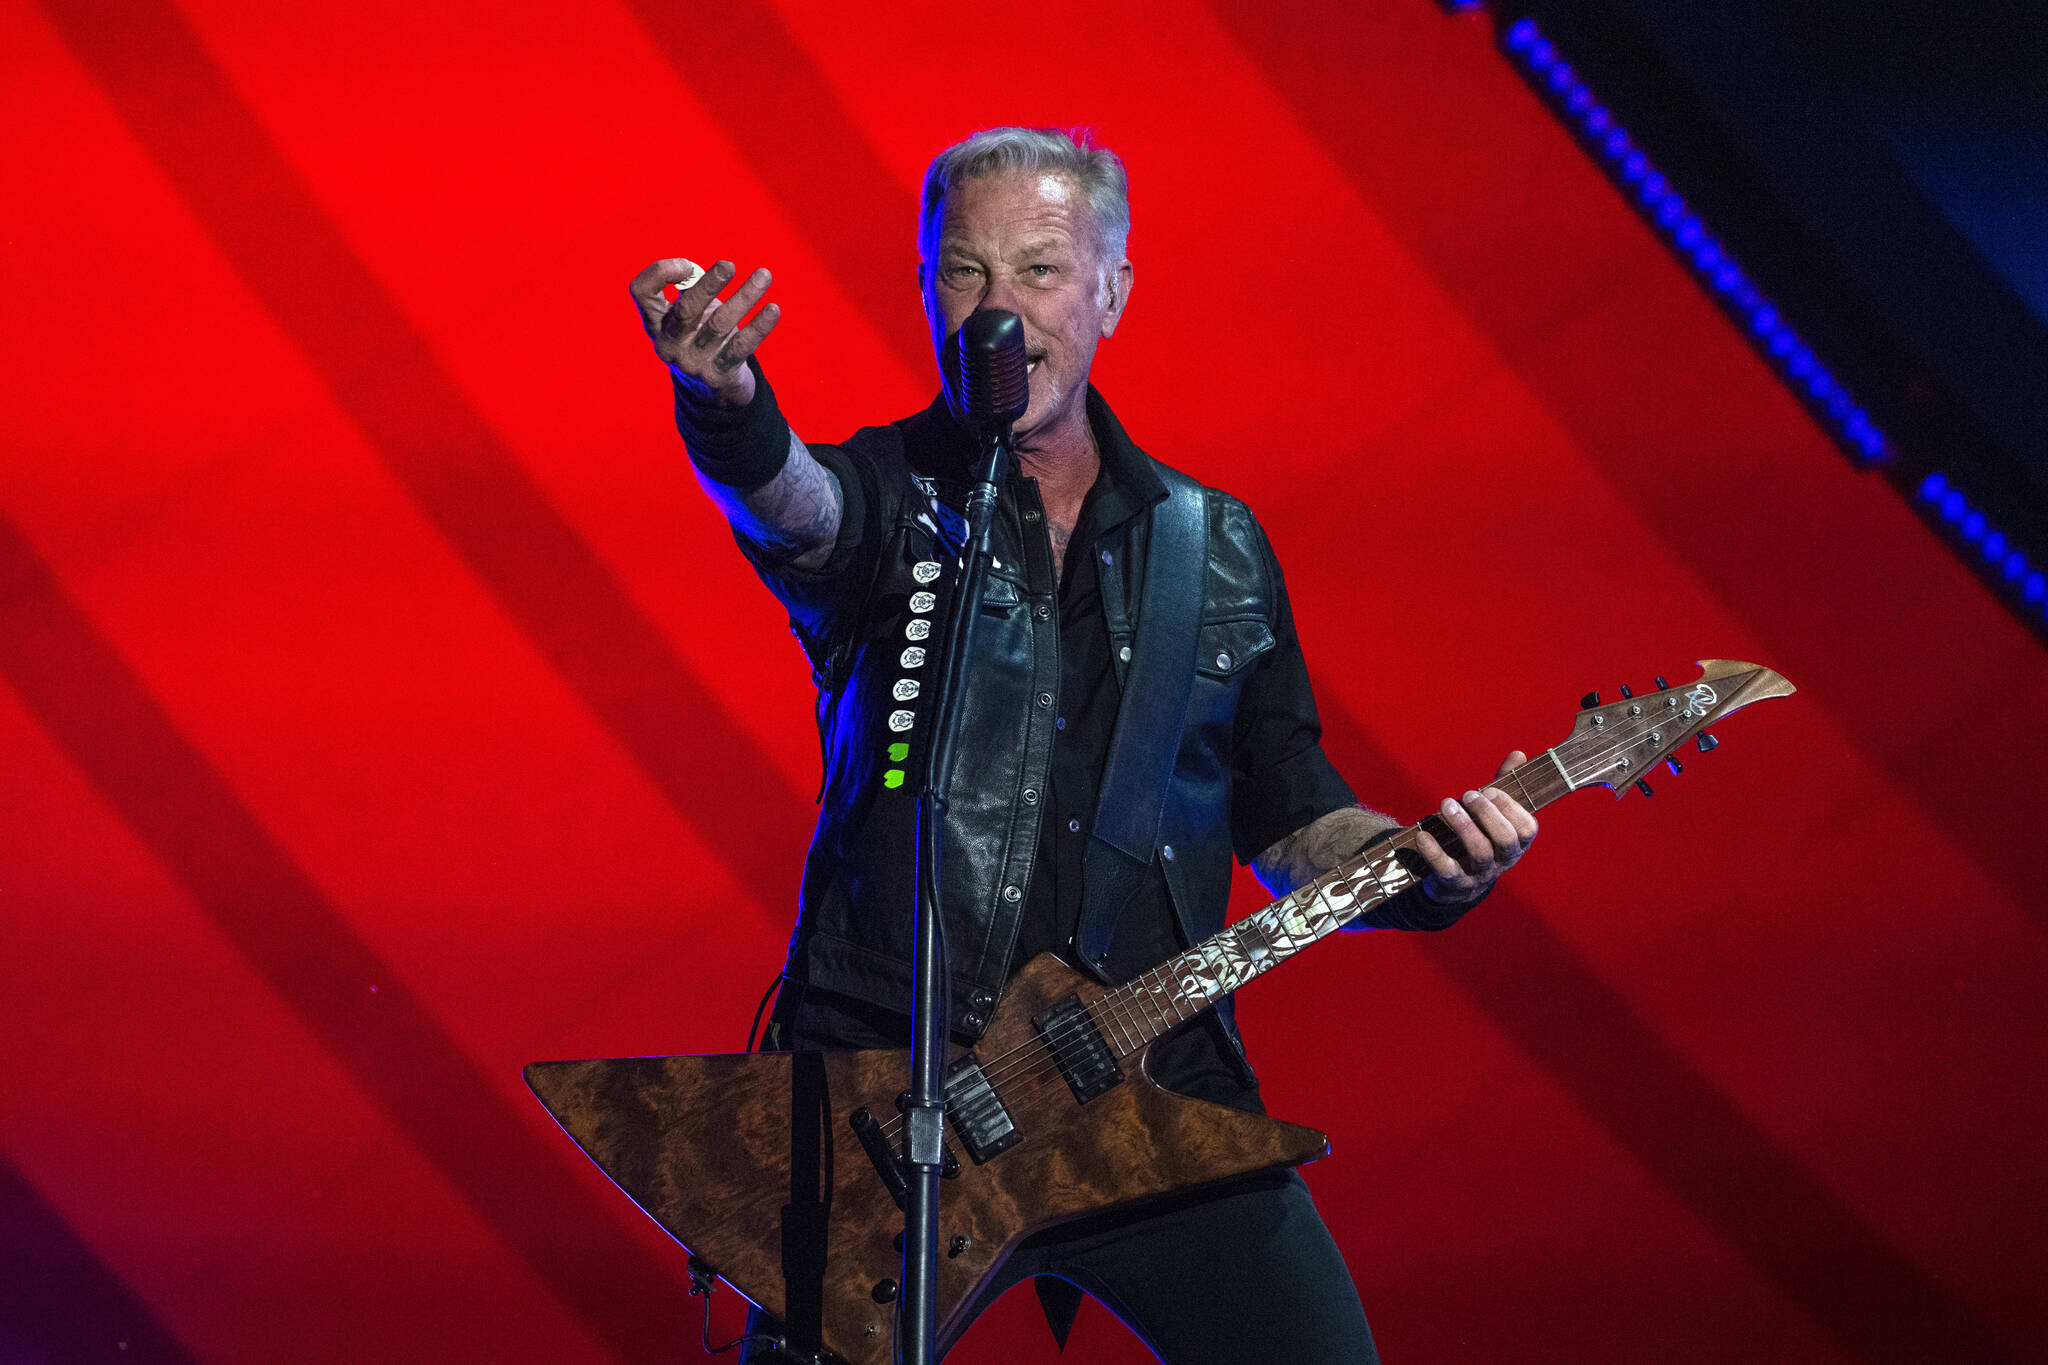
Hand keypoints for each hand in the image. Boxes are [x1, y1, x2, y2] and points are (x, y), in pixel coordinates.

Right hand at [627, 257, 780, 406]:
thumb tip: (716, 270)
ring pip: (720, 324)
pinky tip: (772, 309)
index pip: (641, 292)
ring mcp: (692, 361)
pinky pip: (741, 347)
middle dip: (707, 286)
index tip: (688, 265)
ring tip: (764, 275)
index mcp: (654, 322)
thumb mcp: (686, 310)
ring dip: (744, 297)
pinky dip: (758, 327)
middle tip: (729, 265)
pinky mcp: (718, 373)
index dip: (661, 272)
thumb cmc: (696, 333)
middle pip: (684, 310)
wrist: (706, 387)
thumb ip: (690, 285)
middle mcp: (669, 343)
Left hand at [1413, 751, 1538, 905]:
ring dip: (1463, 825)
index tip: (1489, 790)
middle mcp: (1503, 861)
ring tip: (1446, 804)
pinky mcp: (1455, 885)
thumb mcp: (1492, 815)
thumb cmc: (1479, 838)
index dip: (1510, 807)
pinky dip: (1434, 852)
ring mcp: (1480, 874)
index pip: (1527, 828)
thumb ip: (1504, 786)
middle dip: (1486, 813)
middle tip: (1467, 794)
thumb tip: (1518, 754)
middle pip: (1505, 839)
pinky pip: (1448, 870)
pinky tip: (1422, 835)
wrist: (1456, 884)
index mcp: (1517, 843)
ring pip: (1480, 852)